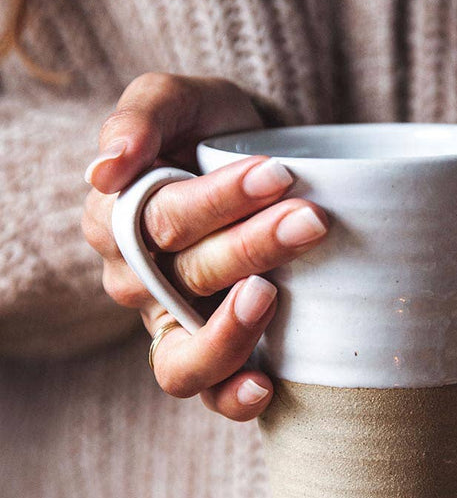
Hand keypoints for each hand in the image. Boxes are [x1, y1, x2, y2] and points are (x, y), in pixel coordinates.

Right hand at [82, 72, 328, 420]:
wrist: (263, 163)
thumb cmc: (215, 130)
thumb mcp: (181, 100)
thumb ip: (141, 117)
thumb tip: (103, 171)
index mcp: (115, 220)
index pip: (161, 218)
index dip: (219, 200)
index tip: (278, 172)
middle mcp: (136, 282)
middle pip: (187, 274)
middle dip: (253, 246)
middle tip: (311, 219)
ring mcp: (171, 326)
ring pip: (187, 351)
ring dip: (235, 329)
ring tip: (274, 294)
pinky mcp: (211, 357)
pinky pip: (207, 393)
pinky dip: (230, 397)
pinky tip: (263, 386)